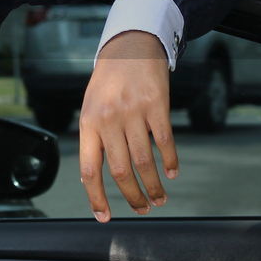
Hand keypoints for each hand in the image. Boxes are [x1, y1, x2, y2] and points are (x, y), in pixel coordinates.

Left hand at [78, 30, 178, 222]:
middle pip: (121, 171)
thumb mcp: (91, 106)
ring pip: (144, 161)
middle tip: (142, 210)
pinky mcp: (156, 105)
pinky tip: (172, 172)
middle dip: (132, 197)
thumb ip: (95, 137)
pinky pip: (164, 141)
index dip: (96, 197)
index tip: (104, 216)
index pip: (90, 170)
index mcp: (88, 123)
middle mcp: (109, 119)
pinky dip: (170, 161)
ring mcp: (133, 112)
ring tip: (159, 198)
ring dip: (153, 185)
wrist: (130, 44)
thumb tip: (98, 175)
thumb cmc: (109, 79)